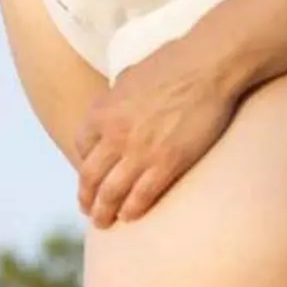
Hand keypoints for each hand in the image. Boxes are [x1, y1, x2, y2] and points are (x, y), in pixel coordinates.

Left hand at [74, 38, 239, 227]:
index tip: (89, 175)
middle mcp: (114, 136)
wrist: (205, 67)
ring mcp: (139, 152)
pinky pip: (142, 196)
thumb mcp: (128, 76)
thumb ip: (116, 97)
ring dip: (105, 211)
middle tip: (88, 210)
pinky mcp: (167, 163)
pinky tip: (131, 216)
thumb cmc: (172, 64)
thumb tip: (114, 103)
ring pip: (112, 193)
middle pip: (90, 177)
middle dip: (87, 198)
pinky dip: (133, 210)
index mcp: (102, 112)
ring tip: (104, 222)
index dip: (83, 164)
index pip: (81, 147)